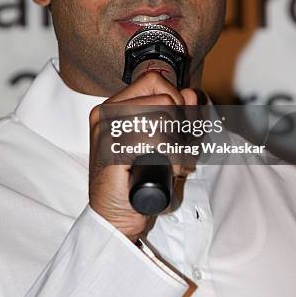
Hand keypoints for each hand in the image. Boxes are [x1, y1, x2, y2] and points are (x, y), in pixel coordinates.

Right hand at [88, 71, 197, 241]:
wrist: (115, 216)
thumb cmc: (135, 180)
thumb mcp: (160, 141)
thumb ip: (175, 115)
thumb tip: (191, 94)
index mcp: (113, 106)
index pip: (154, 80)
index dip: (176, 99)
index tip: (179, 126)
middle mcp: (105, 113)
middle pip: (163, 98)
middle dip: (181, 126)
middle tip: (179, 150)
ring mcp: (106, 131)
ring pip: (163, 117)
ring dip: (179, 144)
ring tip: (174, 163)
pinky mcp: (111, 150)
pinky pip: (156, 139)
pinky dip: (173, 156)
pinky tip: (170, 170)